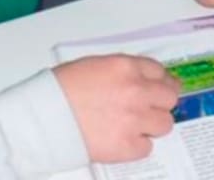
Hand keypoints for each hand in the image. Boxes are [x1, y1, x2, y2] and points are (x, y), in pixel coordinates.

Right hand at [54, 54, 180, 163]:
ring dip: (153, 125)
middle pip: (169, 97)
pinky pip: (147, 148)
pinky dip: (137, 145)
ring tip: (134, 126)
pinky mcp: (128, 147)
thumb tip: (140, 79)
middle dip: (160, 102)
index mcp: (126, 67)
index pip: (160, 72)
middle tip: (148, 108)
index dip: (162, 81)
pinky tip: (121, 139)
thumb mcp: (95, 65)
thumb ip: (122, 71)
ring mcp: (135, 120)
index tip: (162, 88)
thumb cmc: (61, 89)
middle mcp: (136, 91)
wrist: (43, 118)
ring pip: (165, 124)